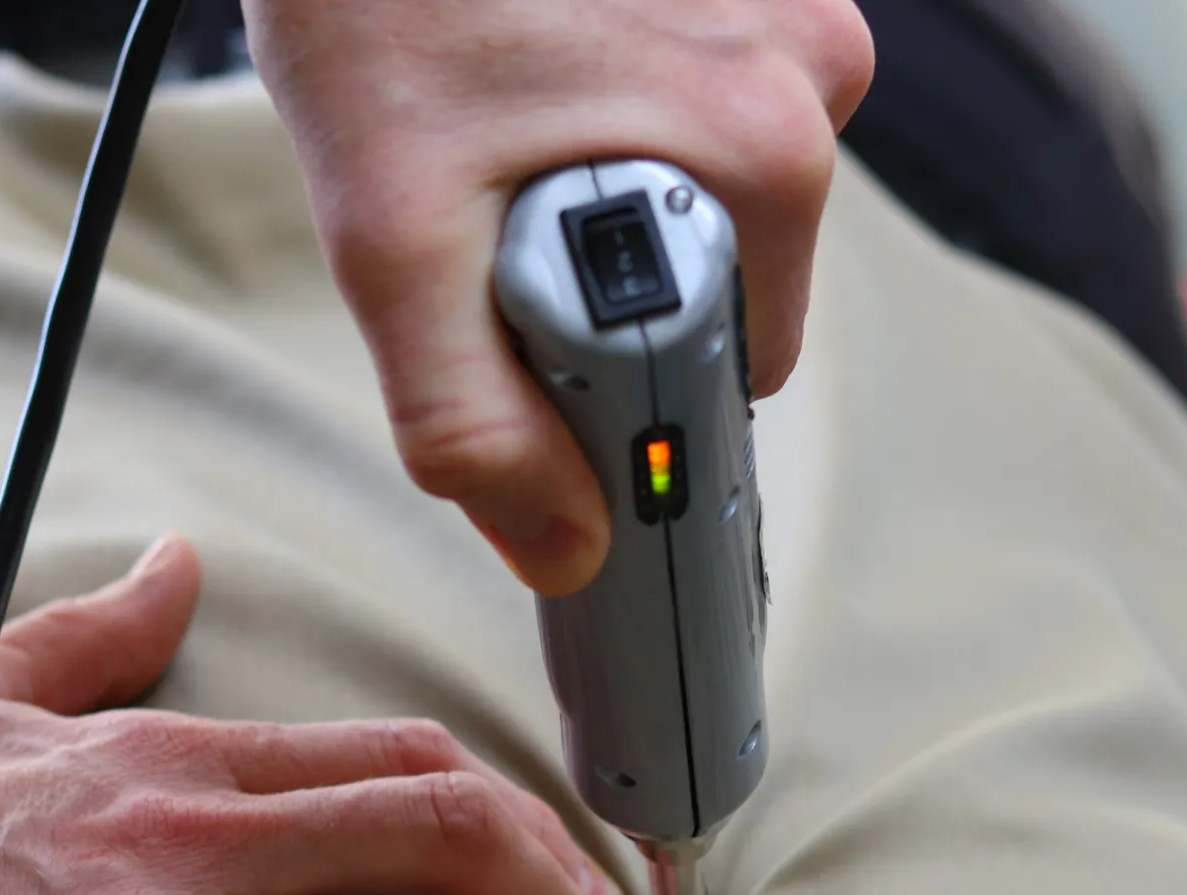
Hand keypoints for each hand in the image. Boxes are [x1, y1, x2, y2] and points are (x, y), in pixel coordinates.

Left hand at [242, 0, 873, 593]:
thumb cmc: (375, 6)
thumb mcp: (396, 250)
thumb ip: (476, 427)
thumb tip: (571, 548)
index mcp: (760, 158)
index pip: (742, 366)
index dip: (641, 382)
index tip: (553, 340)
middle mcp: (811, 67)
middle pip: (734, 276)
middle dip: (628, 277)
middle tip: (510, 206)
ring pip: (719, 188)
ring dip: (625, 186)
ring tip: (520, 116)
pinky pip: (709, 97)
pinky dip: (634, 106)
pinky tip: (551, 58)